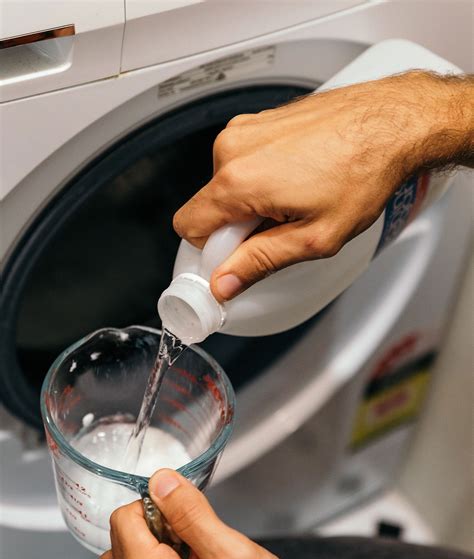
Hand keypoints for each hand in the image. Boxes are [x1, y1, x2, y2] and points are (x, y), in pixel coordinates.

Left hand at [99, 469, 323, 558]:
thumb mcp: (232, 552)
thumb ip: (191, 513)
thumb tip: (162, 483)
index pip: (123, 521)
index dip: (154, 503)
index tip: (182, 507)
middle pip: (119, 541)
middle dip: (152, 524)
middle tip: (191, 530)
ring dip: (149, 546)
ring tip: (189, 549)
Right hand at [173, 71, 471, 301]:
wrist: (392, 123)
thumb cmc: (363, 172)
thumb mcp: (314, 238)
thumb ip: (260, 263)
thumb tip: (224, 283)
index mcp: (238, 179)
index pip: (188, 227)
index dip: (212, 251)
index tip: (240, 257)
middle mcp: (233, 148)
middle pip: (209, 206)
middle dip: (237, 227)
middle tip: (282, 229)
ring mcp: (246, 129)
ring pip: (226, 185)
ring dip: (252, 202)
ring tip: (296, 200)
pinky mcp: (259, 121)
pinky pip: (242, 162)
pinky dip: (261, 178)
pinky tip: (297, 180)